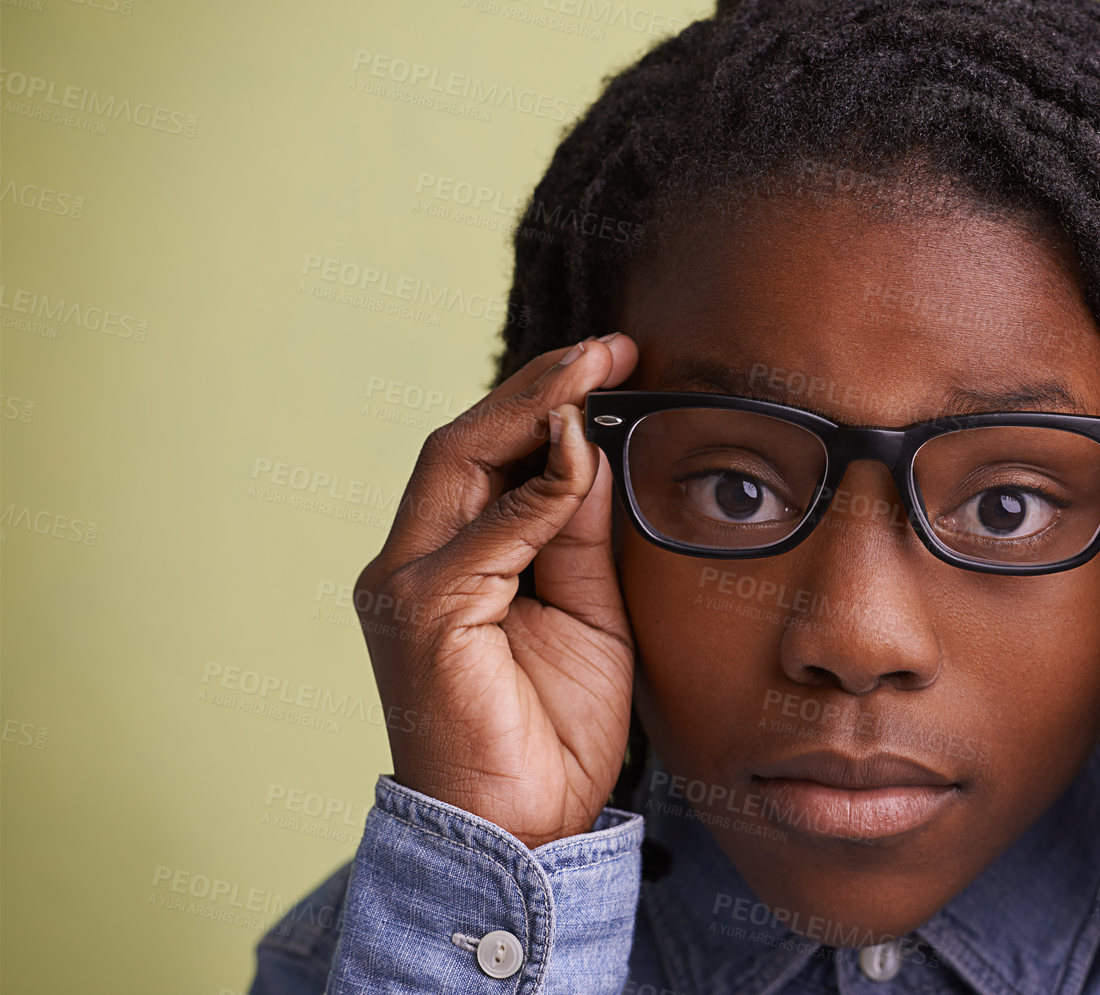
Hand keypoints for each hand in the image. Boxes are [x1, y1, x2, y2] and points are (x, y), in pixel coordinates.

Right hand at [351, 333, 639, 847]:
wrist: (523, 833)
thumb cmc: (553, 730)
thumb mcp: (587, 610)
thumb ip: (576, 531)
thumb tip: (589, 445)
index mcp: (447, 562)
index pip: (485, 456)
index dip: (545, 400)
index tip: (614, 359)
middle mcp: (409, 564)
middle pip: (464, 443)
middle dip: (538, 386)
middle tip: (610, 346)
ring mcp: (406, 588)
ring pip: (460, 466)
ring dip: (533, 411)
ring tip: (596, 368)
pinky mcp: (422, 618)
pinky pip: (485, 535)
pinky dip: (537, 491)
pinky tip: (582, 453)